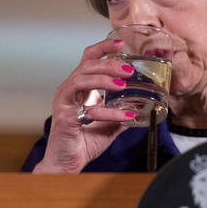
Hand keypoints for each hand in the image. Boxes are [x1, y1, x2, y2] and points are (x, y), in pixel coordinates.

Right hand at [33, 37, 137, 172]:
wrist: (67, 164)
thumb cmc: (82, 142)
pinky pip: (88, 111)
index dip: (102, 48)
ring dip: (104, 79)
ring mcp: (64, 103)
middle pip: (87, 66)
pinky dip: (108, 112)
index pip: (88, 59)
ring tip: (122, 84)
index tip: (120, 42)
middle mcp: (69, 91)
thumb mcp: (109, 126)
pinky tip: (124, 117)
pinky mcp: (65, 118)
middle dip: (109, 64)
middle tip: (128, 69)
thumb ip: (122, 115)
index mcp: (78, 88)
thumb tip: (141, 109)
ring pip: (81, 80)